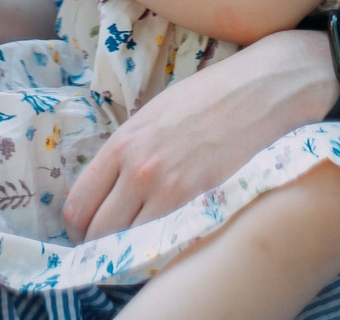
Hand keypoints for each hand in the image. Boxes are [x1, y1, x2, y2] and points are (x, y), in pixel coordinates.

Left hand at [63, 28, 332, 239]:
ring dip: (132, 248)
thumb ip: (129, 149)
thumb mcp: (155, 113)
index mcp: (123, 142)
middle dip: (102, 242)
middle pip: (98, 232)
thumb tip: (111, 184)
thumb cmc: (210, 97)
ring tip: (145, 241)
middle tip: (115, 243)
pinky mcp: (201, 202)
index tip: (91, 229)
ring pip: (129, 244)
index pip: (78, 204)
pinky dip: (162, 248)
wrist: (261, 90)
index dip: (80, 224)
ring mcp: (169, 189)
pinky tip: (171, 238)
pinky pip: (166, 242)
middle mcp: (138, 169)